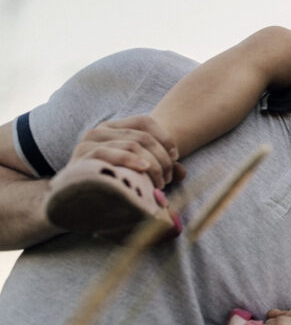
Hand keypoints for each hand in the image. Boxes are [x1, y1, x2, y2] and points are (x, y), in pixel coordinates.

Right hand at [69, 115, 184, 188]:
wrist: (72, 202)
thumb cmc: (111, 184)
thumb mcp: (138, 173)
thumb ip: (161, 168)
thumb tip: (183, 172)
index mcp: (113, 128)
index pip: (144, 121)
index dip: (165, 137)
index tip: (177, 157)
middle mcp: (99, 131)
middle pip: (143, 136)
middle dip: (162, 158)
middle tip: (168, 178)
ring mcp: (88, 143)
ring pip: (132, 145)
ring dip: (153, 165)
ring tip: (160, 184)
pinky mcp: (81, 157)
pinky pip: (109, 153)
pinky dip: (131, 160)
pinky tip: (144, 170)